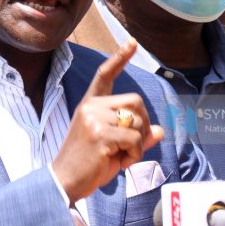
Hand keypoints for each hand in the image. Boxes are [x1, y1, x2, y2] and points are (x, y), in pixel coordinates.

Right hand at [52, 39, 164, 203]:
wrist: (64, 182)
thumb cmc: (89, 166)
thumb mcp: (114, 148)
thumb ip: (136, 137)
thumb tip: (159, 130)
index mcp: (90, 105)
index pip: (105, 76)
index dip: (120, 59)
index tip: (132, 43)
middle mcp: (91, 107)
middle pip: (136, 101)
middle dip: (142, 124)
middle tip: (131, 146)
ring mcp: (94, 119)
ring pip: (138, 122)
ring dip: (138, 144)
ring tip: (121, 157)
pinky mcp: (101, 134)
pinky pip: (135, 139)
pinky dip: (135, 154)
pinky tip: (120, 162)